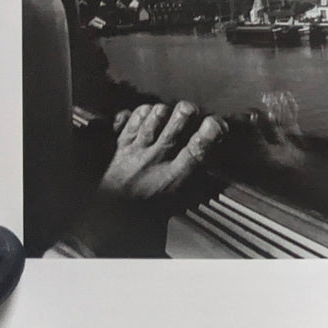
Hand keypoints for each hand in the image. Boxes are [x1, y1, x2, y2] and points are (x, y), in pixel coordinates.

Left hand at [65, 101, 226, 257]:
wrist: (110, 216)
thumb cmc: (147, 209)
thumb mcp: (180, 200)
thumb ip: (199, 183)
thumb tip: (217, 170)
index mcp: (175, 175)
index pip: (197, 147)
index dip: (211, 131)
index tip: (216, 124)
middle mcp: (156, 158)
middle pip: (176, 121)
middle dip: (188, 111)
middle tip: (191, 112)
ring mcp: (135, 149)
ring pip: (153, 114)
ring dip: (163, 111)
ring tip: (167, 114)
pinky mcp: (119, 144)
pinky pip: (128, 118)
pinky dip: (137, 114)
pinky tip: (144, 117)